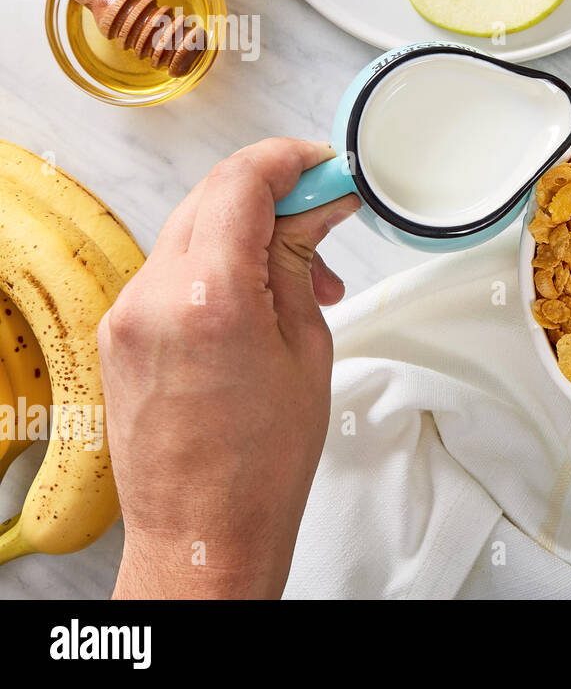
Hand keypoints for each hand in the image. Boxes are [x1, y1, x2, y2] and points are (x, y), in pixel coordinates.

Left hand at [100, 139, 359, 598]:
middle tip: (328, 215)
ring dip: (248, 231)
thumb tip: (316, 208)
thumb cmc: (262, 462)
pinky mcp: (119, 331)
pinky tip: (259, 296)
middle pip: (212, 196)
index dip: (290, 160)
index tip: (326, 165)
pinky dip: (219, 263)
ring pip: (192, 228)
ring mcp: (126, 313)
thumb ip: (299, 262)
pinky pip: (172, 268)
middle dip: (275, 193)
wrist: (203, 532)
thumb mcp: (305, 347)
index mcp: (209, 297)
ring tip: (303, 277)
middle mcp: (152, 295)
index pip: (241, 182)